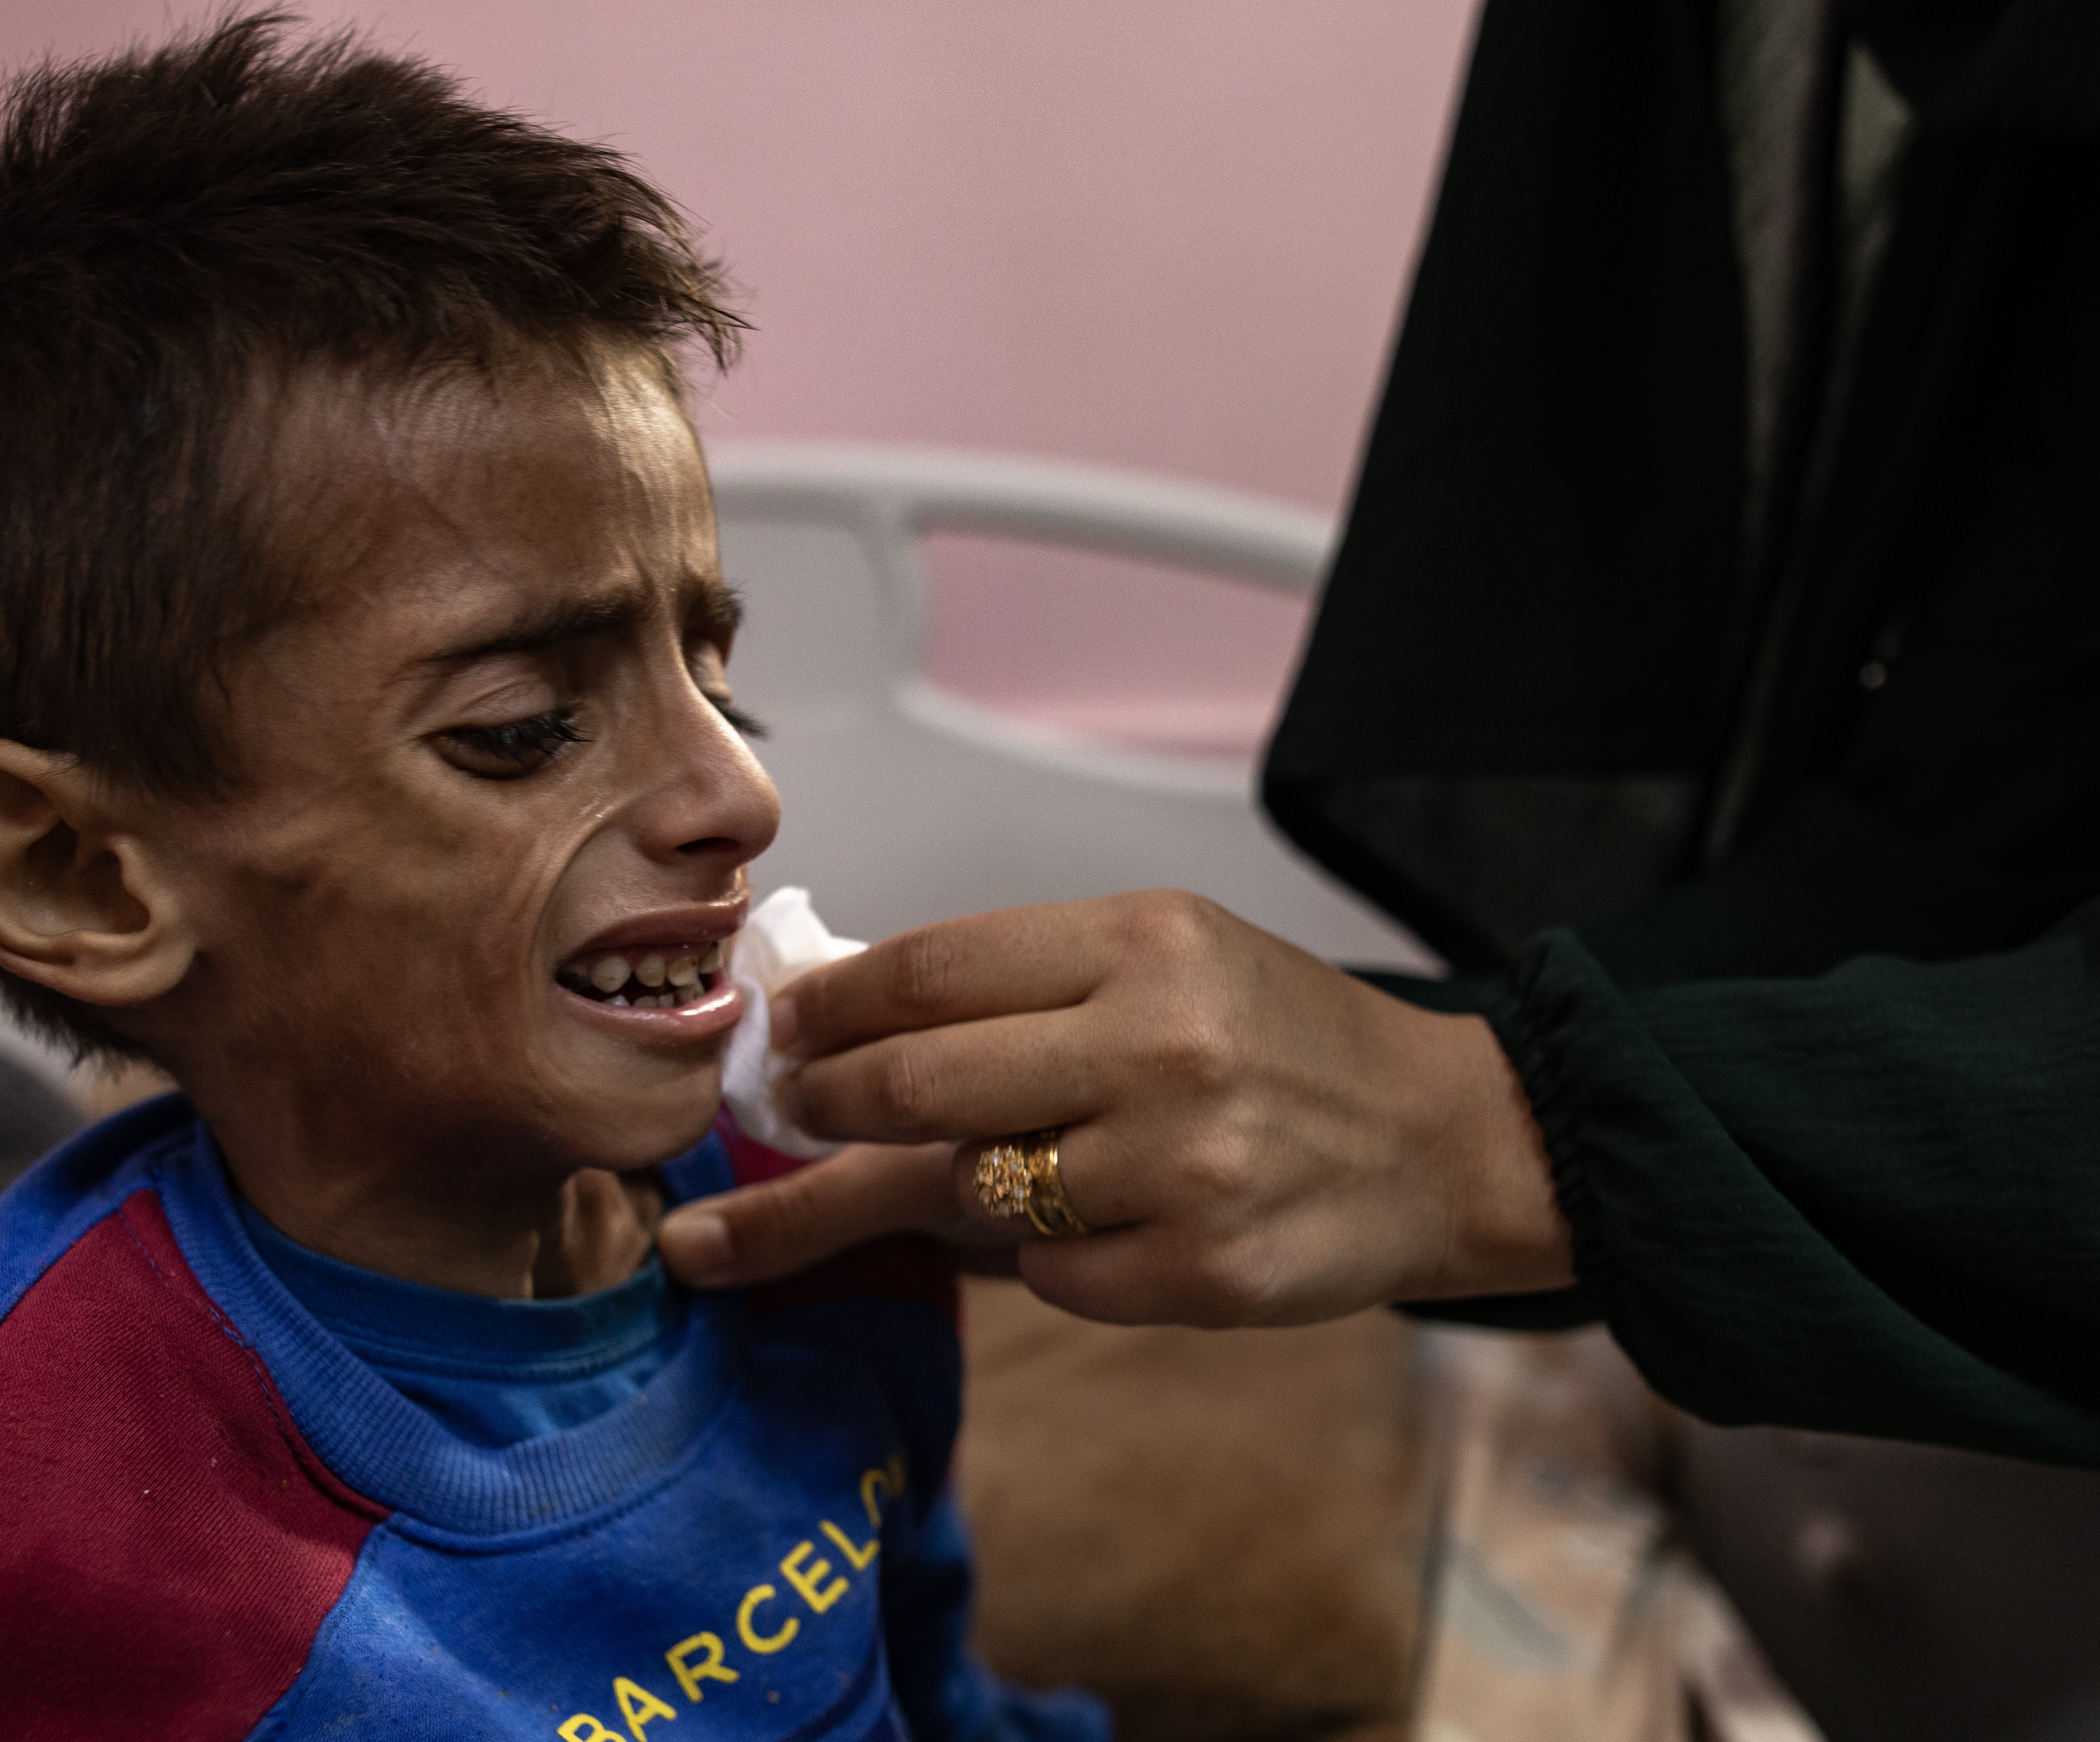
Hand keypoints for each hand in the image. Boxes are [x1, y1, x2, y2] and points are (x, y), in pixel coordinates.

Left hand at [657, 891, 1571, 1325]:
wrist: (1441, 1138)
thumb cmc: (1276, 1041)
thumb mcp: (1166, 958)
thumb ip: (1022, 986)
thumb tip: (846, 1018)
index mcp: (1142, 943)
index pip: (932, 967)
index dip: (832, 1006)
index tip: (778, 1031)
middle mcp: (1157, 1045)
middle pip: (918, 1084)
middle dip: (823, 1105)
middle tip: (785, 1110)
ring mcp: (1182, 1165)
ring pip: (972, 1190)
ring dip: (926, 1190)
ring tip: (892, 1191)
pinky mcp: (1203, 1270)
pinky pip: (1049, 1275)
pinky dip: (1043, 1258)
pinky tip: (1088, 1232)